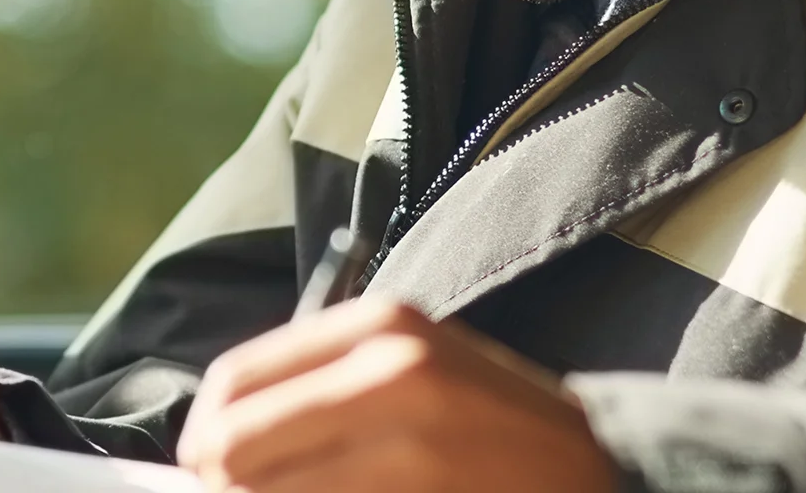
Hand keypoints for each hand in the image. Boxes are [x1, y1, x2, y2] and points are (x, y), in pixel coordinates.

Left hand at [175, 300, 614, 492]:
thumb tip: (212, 441)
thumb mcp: (414, 366)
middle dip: (221, 486)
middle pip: (234, 447)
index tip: (208, 468)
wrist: (599, 472)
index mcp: (381, 328)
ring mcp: (410, 453)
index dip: (206, 436)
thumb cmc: (491, 423)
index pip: (234, 383)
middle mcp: (392, 378)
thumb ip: (322, 384)